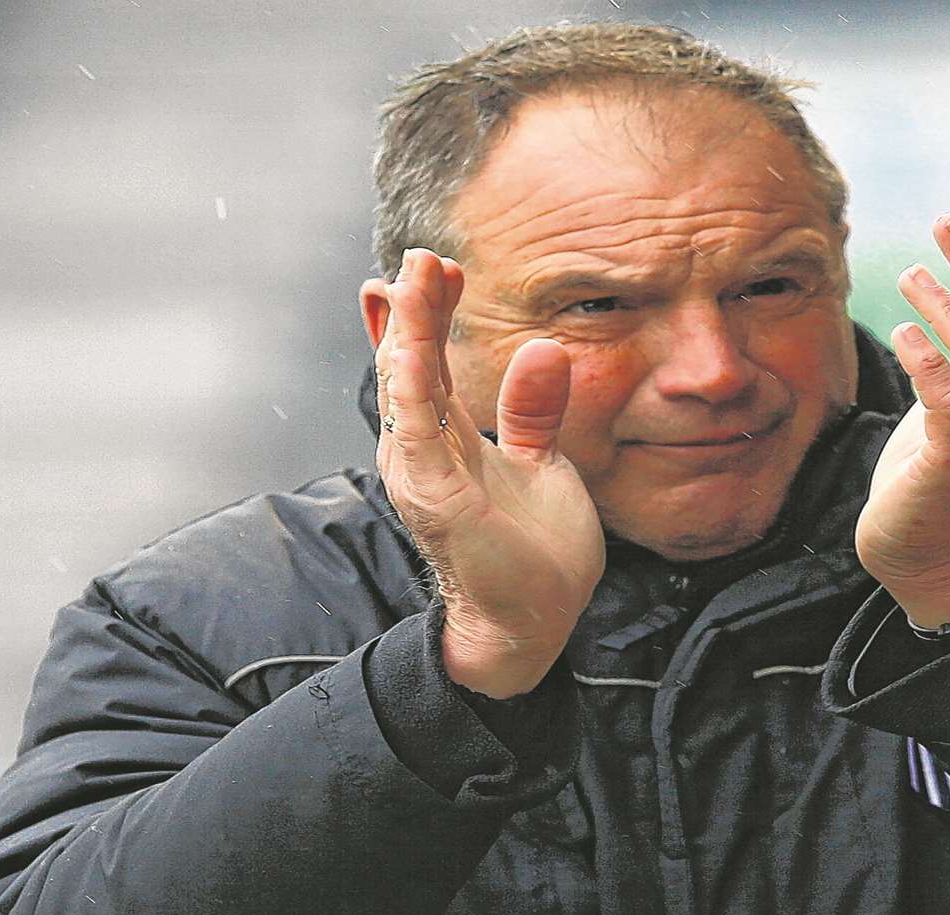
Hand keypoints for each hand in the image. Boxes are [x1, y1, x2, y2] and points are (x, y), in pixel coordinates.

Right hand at [373, 249, 604, 696]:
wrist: (532, 623)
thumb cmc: (532, 551)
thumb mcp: (540, 461)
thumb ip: (534, 409)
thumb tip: (545, 346)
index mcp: (444, 440)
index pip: (426, 364)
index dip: (428, 314)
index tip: (441, 267)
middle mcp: (421, 451)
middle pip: (408, 365)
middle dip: (412, 308)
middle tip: (422, 256)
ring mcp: (422, 474)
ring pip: (405, 388)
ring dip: (407, 332)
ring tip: (410, 278)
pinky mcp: (435, 498)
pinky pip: (415, 432)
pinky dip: (411, 386)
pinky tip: (412, 348)